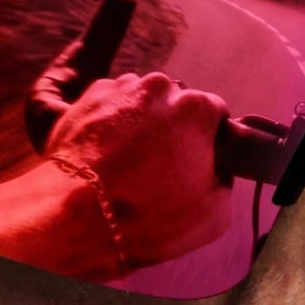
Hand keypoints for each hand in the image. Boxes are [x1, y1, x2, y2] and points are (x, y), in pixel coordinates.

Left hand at [46, 73, 233, 268]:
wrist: (78, 216)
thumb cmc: (148, 216)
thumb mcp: (213, 215)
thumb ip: (225, 182)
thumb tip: (216, 173)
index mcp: (196, 109)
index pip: (215, 114)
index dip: (208, 139)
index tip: (197, 160)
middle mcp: (160, 88)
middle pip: (176, 104)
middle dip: (172, 129)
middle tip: (159, 166)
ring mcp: (120, 89)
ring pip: (141, 103)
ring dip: (140, 124)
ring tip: (126, 162)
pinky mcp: (87, 98)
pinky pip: (109, 107)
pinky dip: (110, 125)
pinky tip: (105, 155)